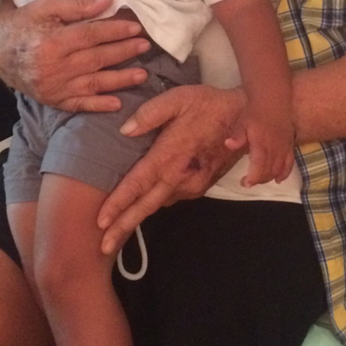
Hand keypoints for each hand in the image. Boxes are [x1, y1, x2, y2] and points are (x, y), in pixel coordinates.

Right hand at [0, 0, 150, 111]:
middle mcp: (54, 68)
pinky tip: (117, 104)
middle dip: (124, 52)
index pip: (91, 35)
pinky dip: (98, 105)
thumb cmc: (22, 23)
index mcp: (52, 42)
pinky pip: (79, 104)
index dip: (116, 31)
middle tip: (145, 46)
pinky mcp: (53, 100)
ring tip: (142, 75)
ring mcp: (54, 87)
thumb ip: (75, 4)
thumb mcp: (43, 6)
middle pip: (97, 59)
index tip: (136, 28)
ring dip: (120, 80)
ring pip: (93, 83)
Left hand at [98, 84, 246, 254]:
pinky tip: (144, 204)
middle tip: (103, 247)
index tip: (100, 222)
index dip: (117, 204)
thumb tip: (125, 131)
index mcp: (169, 156)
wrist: (245, 117)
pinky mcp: (201, 186)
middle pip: (146, 207)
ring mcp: (193, 185)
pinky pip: (173, 197)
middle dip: (123, 227)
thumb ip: (149, 114)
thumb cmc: (209, 104)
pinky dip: (156, 203)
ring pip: (159, 204)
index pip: (137, 185)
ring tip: (118, 229)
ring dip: (138, 217)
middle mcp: (180, 176)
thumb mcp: (178, 99)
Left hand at [225, 103, 294, 186]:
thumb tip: (228, 145)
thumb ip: (237, 136)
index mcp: (261, 144)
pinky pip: (289, 163)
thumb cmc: (254, 112)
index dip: (253, 178)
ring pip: (278, 169)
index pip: (259, 167)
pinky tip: (278, 180)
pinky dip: (285, 173)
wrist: (273, 100)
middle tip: (247, 182)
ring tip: (259, 179)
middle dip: (258, 180)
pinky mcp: (290, 145)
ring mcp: (283, 147)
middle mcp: (274, 148)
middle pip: (268, 171)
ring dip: (268, 178)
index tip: (245, 183)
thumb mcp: (242, 122)